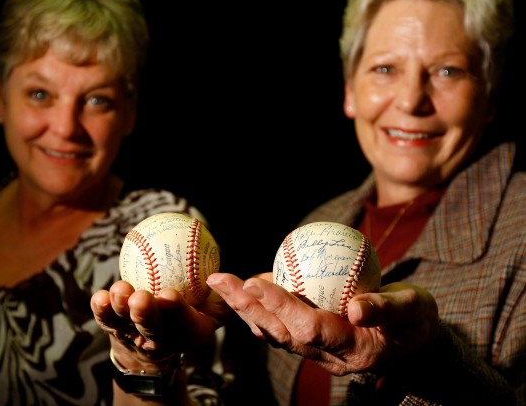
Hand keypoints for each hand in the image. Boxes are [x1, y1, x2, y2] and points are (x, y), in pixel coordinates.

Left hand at [90, 280, 230, 369]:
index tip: (169, 294)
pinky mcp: (113, 328)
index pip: (182, 322)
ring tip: (117, 291)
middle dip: (145, 313)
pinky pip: (105, 318)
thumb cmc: (191, 316)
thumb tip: (241, 280)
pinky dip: (101, 308)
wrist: (157, 343)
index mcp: (187, 332)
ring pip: (125, 322)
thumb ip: (225, 298)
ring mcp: (133, 333)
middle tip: (141, 296)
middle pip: (151, 326)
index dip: (174, 310)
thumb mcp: (214, 312)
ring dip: (119, 307)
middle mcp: (159, 336)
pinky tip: (99, 295)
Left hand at [206, 272, 439, 375]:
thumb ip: (389, 308)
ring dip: (245, 309)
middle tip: (221, 280)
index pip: (310, 329)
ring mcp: (318, 353)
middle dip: (248, 307)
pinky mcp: (312, 343)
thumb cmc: (417, 320)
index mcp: (354, 350)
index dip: (281, 306)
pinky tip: (243, 288)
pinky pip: (279, 328)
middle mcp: (329, 357)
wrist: (415, 341)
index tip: (256, 281)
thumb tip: (358, 306)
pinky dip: (258, 309)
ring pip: (274, 333)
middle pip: (280, 334)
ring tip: (222, 284)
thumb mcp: (415, 308)